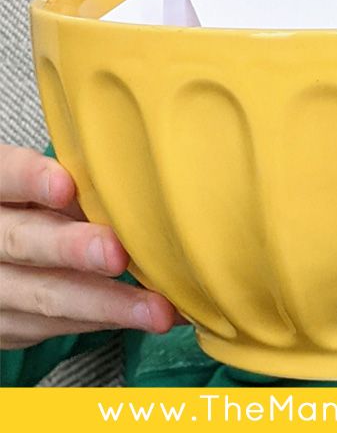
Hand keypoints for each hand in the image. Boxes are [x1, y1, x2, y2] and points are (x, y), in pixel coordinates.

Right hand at [0, 144, 179, 347]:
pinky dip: (103, 320)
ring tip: (154, 308)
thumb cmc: (39, 206)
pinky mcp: (5, 327)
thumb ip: (75, 186)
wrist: (2, 259)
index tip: (65, 186)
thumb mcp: (45, 186)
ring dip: (104, 302)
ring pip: (44, 296)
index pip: (6, 177)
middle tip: (116, 254)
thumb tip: (132, 195)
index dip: (32, 180)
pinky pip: (54, 326)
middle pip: (22, 242)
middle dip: (71, 249)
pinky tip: (140, 316)